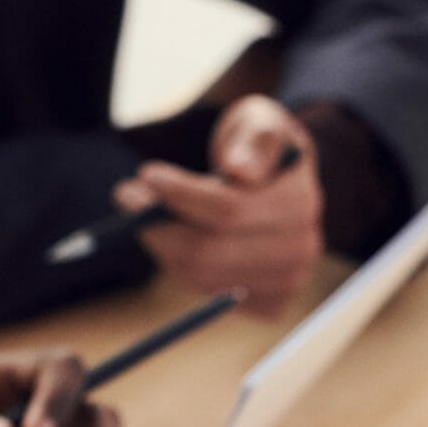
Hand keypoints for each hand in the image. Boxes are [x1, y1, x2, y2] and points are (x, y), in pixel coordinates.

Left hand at [121, 96, 325, 318]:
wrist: (277, 181)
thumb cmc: (258, 145)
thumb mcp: (259, 122)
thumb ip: (255, 140)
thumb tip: (240, 171)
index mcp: (300, 201)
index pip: (229, 210)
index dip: (182, 194)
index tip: (147, 174)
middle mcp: (301, 249)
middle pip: (211, 252)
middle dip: (159, 226)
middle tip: (126, 197)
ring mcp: (287, 282)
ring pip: (203, 276)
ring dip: (163, 246)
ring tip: (148, 215)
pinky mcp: (270, 304)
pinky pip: (208, 293)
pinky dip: (181, 267)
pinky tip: (178, 239)